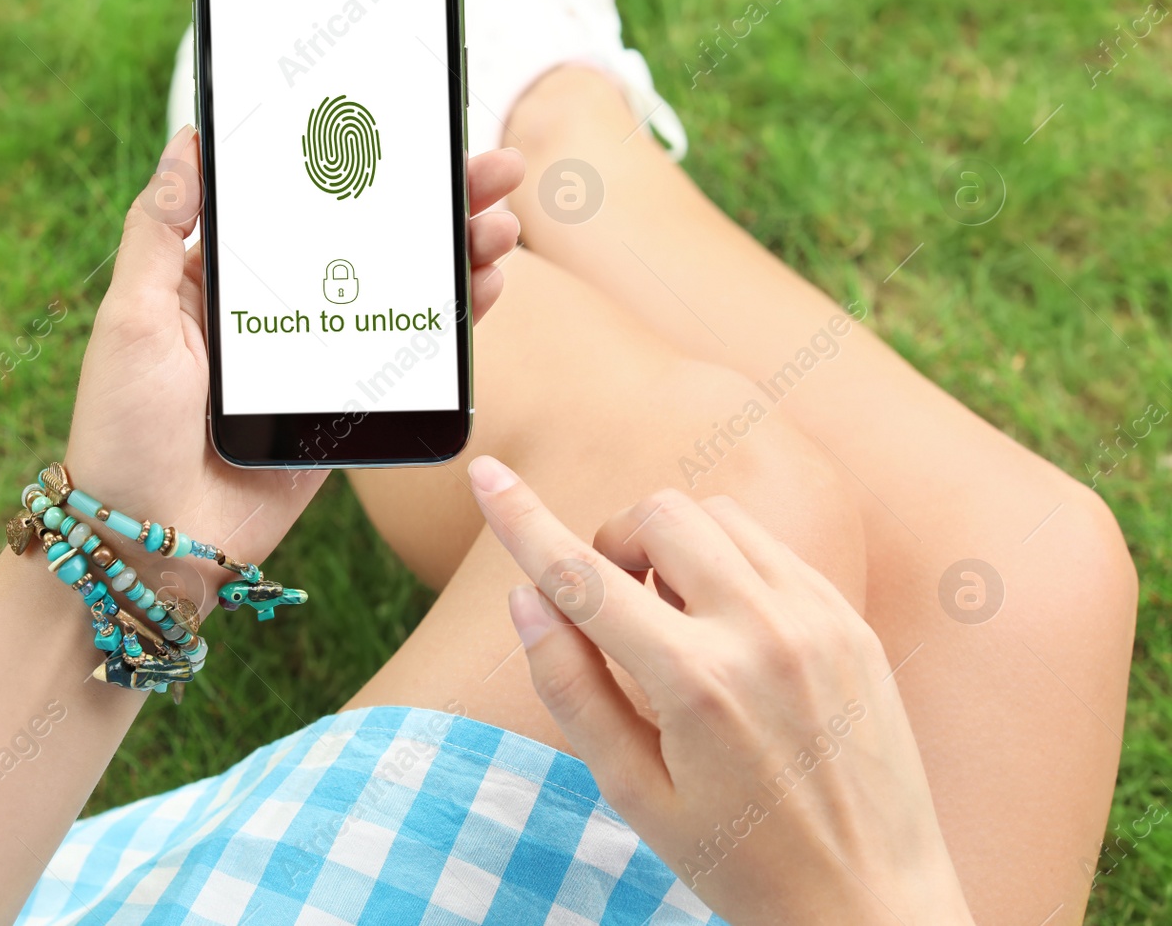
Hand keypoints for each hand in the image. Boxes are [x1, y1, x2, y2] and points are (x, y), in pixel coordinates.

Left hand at [62, 126, 523, 607]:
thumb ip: (157, 230)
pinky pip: (402, 357)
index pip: (299, 203)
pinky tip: (483, 288)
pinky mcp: (340, 412)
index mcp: (219, 280)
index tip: (405, 126)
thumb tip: (185, 139)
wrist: (146, 545)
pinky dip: (449, 324)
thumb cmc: (120, 430)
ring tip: (501, 223)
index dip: (355, 165)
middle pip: (365, 240)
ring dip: (454, 255)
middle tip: (490, 166)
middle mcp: (273, 313)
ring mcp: (312, 362)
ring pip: (397, 293)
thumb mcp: (127, 318)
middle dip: (432, 202)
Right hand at [466, 457, 974, 925]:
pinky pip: (772, 549)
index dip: (523, 519)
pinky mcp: (852, 622)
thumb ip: (572, 687)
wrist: (872, 902)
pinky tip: (727, 632)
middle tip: (613, 606)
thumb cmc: (742, 861)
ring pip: (719, 517)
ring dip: (674, 547)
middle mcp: (763, 633)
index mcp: (696, 684)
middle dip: (616, 544)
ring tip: (674, 623)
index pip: (584, 576)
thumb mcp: (635, 792)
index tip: (486, 475)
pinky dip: (730, 565)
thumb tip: (527, 597)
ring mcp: (819, 620)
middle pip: (660, 515)